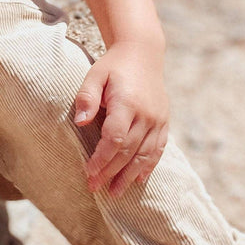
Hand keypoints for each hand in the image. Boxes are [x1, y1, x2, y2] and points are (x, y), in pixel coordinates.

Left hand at [74, 42, 168, 196]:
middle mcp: (146, 114)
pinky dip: (149, 166)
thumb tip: (80, 122)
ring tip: (115, 192)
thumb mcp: (94, 75)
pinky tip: (138, 180)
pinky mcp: (164, 121)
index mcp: (127, 103)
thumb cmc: (113, 66)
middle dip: (111, 172)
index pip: (114, 138)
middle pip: (128, 151)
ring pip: (144, 154)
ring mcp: (158, 119)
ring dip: (129, 175)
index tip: (88, 172)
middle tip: (95, 188)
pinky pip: (158, 148)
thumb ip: (86, 98)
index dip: (102, 158)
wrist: (143, 52)